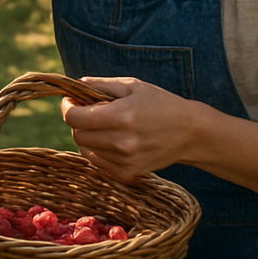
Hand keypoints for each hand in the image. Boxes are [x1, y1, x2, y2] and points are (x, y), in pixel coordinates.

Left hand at [59, 77, 199, 180]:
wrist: (190, 133)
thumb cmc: (160, 104)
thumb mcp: (133, 86)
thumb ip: (101, 85)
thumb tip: (75, 85)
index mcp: (121, 116)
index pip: (74, 118)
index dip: (67, 107)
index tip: (71, 101)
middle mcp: (121, 141)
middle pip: (77, 134)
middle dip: (78, 121)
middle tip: (89, 111)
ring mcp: (124, 160)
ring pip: (86, 149)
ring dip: (88, 136)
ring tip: (105, 126)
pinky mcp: (128, 173)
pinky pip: (98, 163)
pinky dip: (98, 151)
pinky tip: (112, 140)